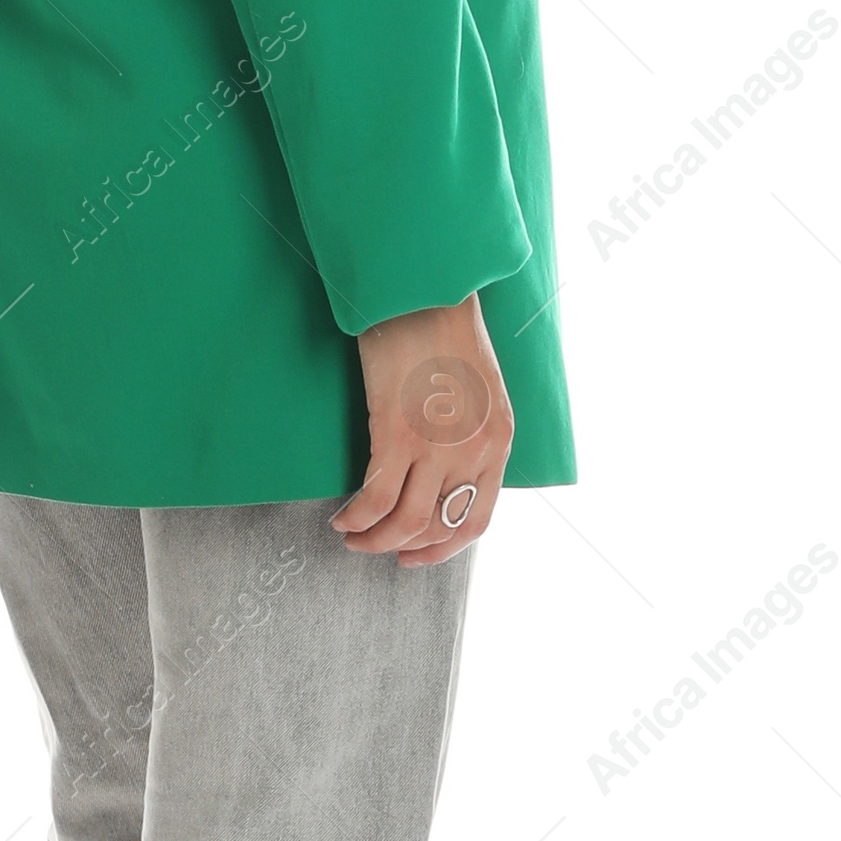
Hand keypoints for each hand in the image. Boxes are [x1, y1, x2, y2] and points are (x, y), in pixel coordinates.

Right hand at [331, 295, 512, 564]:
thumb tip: (437, 473)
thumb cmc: (442, 327)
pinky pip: (374, 497)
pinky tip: (341, 516)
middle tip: (375, 546)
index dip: (443, 549)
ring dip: (374, 540)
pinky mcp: (398, 431)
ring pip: (404, 523)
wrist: (423, 286)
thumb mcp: (476, 389)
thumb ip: (467, 433)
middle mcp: (474, 449)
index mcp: (498, 440)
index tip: (416, 555)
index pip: (476, 519)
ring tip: (352, 536)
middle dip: (403, 547)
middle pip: (437, 527)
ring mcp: (437, 444)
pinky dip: (355, 516)